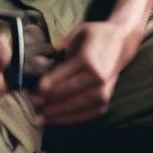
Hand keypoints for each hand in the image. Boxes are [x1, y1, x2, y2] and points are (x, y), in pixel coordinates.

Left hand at [28, 20, 143, 124]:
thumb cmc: (96, 36)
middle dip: (46, 101)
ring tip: (38, 116)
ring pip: (73, 108)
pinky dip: (68, 119)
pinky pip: (83, 115)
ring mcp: (102, 93)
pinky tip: (54, 119)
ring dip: (54, 113)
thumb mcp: (77, 33)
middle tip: (30, 103)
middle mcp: (97, 79)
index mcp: (88, 60)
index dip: (46, 85)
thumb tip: (39, 60)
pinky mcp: (104, 103)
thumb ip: (59, 46)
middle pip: (66, 95)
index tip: (34, 90)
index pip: (63, 77)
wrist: (121, 44)